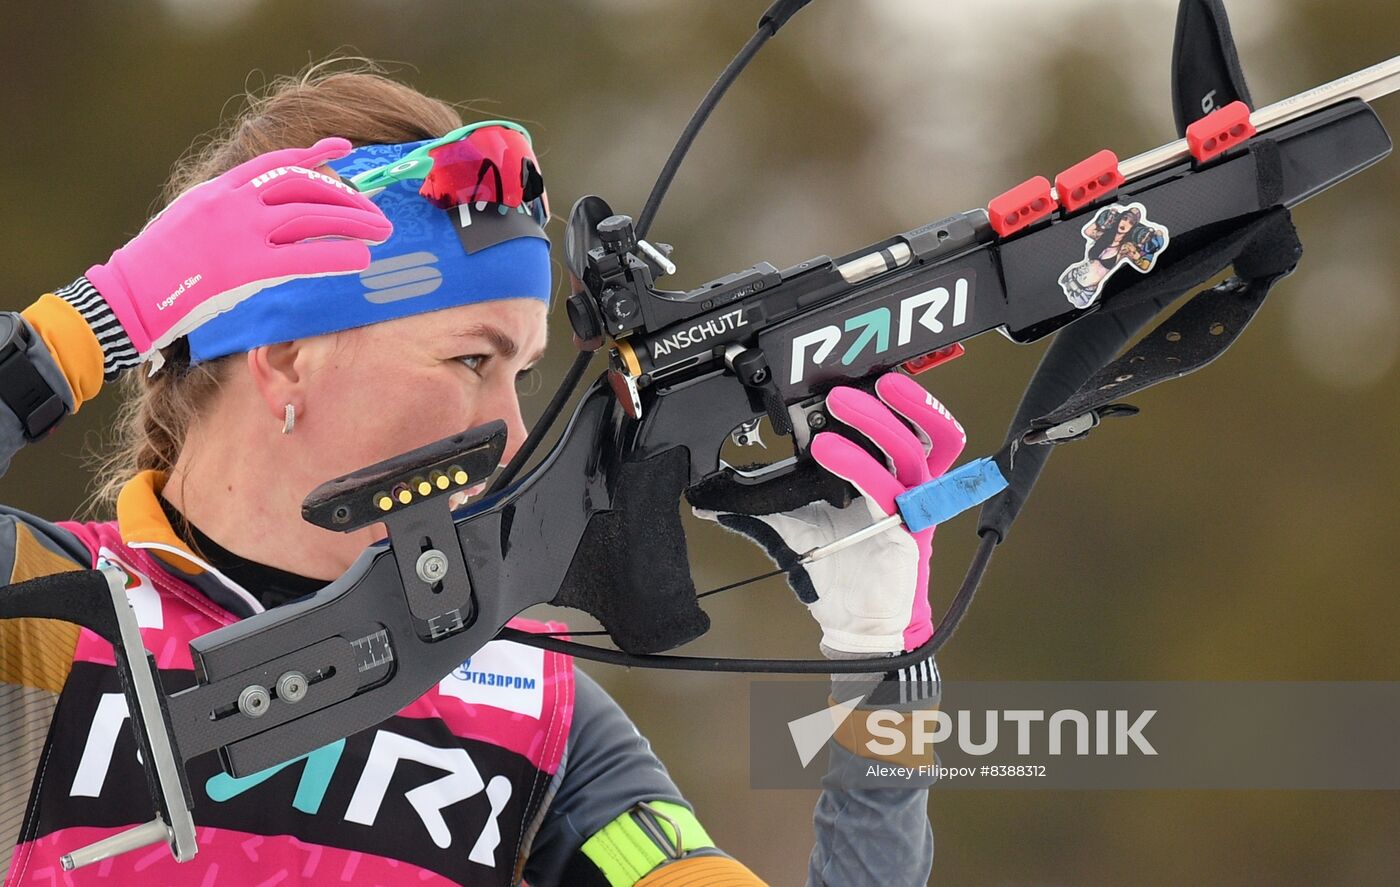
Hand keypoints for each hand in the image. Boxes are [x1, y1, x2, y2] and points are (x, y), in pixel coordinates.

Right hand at [86, 137, 391, 364]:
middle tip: (377, 211)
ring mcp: (238, 234)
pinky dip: (337, 256)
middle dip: (347, 197)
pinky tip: (361, 259)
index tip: (344, 149)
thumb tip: (263, 217)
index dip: (315, 154)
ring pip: (310, 217)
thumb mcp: (187, 222)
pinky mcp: (245, 269)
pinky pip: (303, 259)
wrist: (127, 297)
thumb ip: (224, 212)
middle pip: (303, 186)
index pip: (275, 163)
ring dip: (353, 222)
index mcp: (218, 191)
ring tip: (383, 232)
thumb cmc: (155, 269)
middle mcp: (231, 204)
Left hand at [694, 372, 965, 653]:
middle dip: (891, 401)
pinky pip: (886, 490)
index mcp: (897, 479)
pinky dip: (857, 466)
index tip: (860, 376)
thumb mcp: (797, 525)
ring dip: (875, 422)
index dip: (900, 398)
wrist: (853, 621)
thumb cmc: (839, 569)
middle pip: (922, 432)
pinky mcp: (905, 533)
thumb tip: (712, 500)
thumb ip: (764, 505)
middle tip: (843, 386)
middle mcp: (911, 489)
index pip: (914, 427)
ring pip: (911, 453)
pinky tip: (826, 451)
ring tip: (839, 402)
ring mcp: (912, 509)